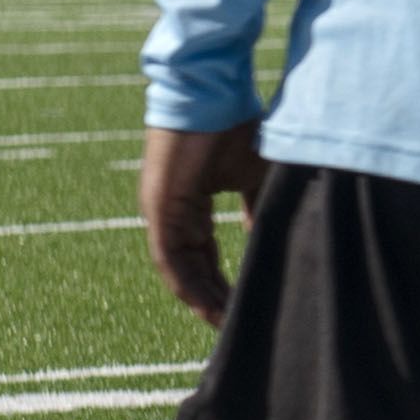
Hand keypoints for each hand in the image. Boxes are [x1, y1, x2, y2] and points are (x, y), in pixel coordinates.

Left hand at [142, 119, 273, 326]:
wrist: (215, 92)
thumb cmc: (235, 126)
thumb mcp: (255, 176)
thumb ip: (256, 208)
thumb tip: (262, 236)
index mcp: (191, 205)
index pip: (204, 256)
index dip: (222, 284)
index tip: (242, 307)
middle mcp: (171, 212)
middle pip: (190, 268)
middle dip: (212, 299)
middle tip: (232, 326)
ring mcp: (161, 210)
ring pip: (177, 268)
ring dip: (199, 298)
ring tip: (222, 324)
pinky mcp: (158, 206)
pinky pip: (168, 256)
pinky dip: (186, 282)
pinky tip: (204, 304)